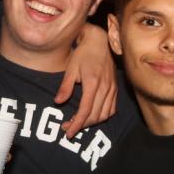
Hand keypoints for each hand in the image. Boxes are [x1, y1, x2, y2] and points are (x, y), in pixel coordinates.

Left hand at [55, 23, 117, 137]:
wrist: (100, 42)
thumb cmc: (84, 53)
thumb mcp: (71, 68)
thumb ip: (65, 87)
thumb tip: (58, 102)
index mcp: (92, 83)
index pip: (85, 110)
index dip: (76, 124)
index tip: (68, 132)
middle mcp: (105, 88)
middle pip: (95, 115)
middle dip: (81, 125)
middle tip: (68, 128)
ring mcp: (112, 89)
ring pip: (104, 114)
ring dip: (92, 123)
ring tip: (78, 123)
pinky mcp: (115, 89)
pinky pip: (111, 109)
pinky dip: (102, 116)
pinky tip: (92, 116)